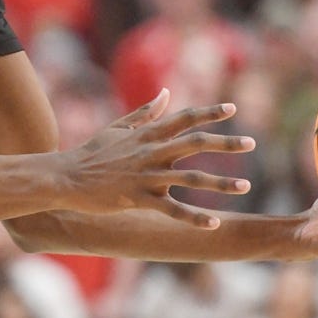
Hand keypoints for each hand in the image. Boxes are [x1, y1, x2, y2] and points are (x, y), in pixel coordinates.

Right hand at [57, 89, 254, 228]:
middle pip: (195, 143)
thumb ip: (145, 112)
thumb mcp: (119, 127)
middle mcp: (152, 151)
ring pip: (191, 178)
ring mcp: (147, 176)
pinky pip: (172, 209)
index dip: (209, 112)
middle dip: (225, 143)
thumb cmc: (93, 151)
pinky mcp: (139, 198)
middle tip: (251, 142)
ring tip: (246, 186)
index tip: (232, 109)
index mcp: (148, 133)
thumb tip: (166, 94)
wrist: (66, 177)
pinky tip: (214, 223)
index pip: (184, 118)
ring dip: (221, 183)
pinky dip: (194, 217)